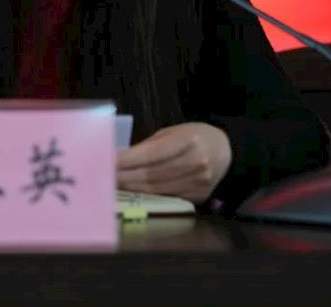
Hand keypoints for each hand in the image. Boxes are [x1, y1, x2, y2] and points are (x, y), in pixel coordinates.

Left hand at [117, 122, 232, 203]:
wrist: (226, 151)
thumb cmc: (194, 137)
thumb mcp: (174, 132)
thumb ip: (150, 145)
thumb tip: (121, 158)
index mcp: (188, 141)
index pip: (151, 154)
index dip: (127, 160)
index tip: (108, 162)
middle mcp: (195, 162)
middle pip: (151, 175)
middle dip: (124, 177)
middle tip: (104, 178)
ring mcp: (198, 182)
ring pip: (156, 190)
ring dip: (132, 189)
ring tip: (113, 186)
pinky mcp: (198, 197)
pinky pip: (166, 198)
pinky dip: (147, 196)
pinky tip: (133, 193)